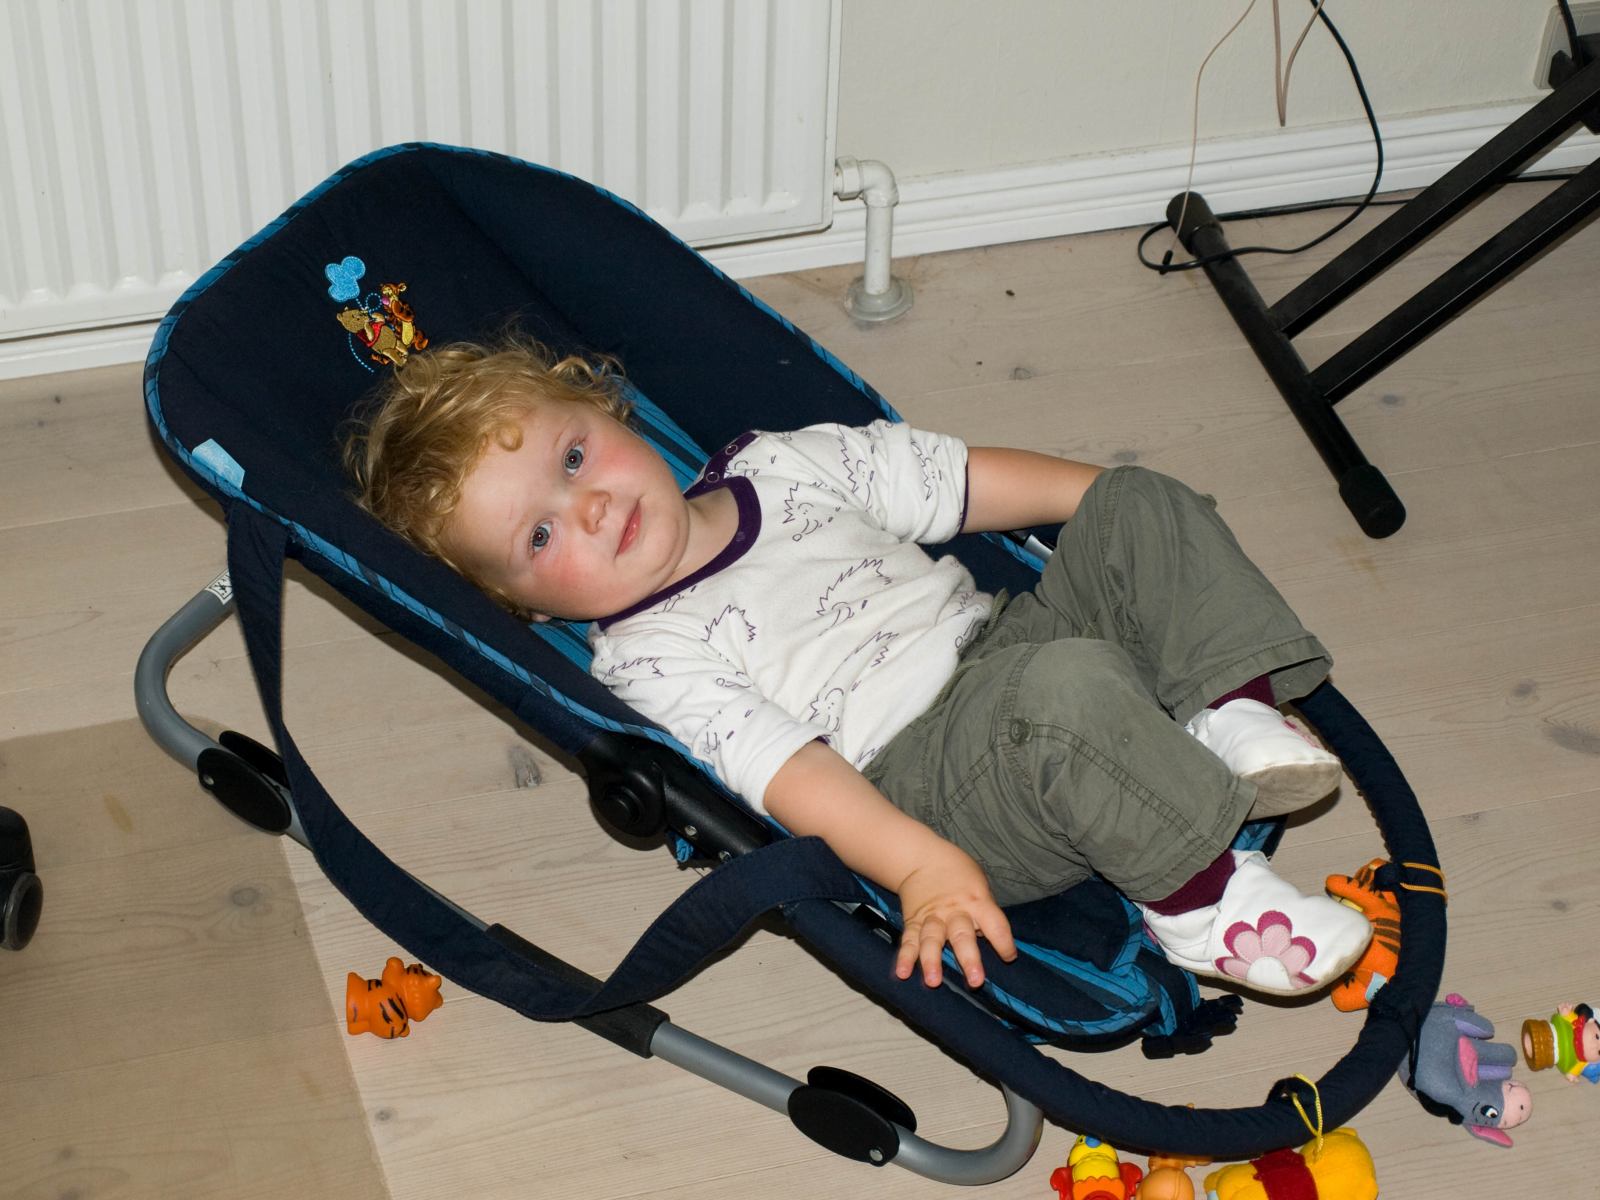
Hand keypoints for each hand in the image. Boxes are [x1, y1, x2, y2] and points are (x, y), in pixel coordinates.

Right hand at [893, 845, 1017, 988]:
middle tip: (975, 982)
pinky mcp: (913, 922)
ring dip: (932, 961)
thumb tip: (989, 940)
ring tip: (933, 981)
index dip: (1003, 941)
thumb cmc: (959, 873)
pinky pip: (909, 940)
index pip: (994, 923)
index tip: (1009, 957)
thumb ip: (984, 912)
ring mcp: (931, 918)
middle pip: (962, 935)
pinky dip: (905, 957)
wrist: (922, 857)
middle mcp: (954, 911)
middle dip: (969, 959)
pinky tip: (902, 973)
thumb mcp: (979, 885)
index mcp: (976, 901)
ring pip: (932, 940)